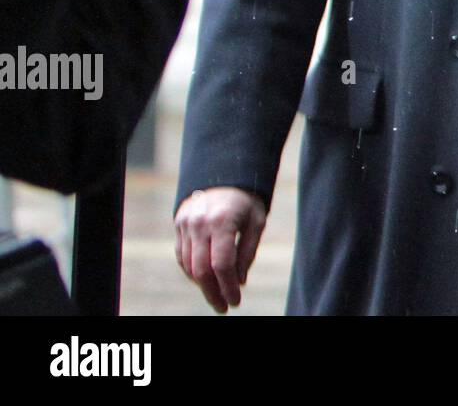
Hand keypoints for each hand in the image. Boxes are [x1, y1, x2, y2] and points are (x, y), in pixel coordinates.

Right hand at [174, 186, 267, 312]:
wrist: (224, 173)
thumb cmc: (246, 200)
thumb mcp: (256, 222)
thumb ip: (247, 252)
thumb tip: (239, 282)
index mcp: (223, 221)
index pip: (222, 264)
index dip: (228, 287)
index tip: (235, 301)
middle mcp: (200, 223)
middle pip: (201, 270)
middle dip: (212, 292)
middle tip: (223, 307)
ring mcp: (186, 224)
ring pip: (188, 265)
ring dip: (202, 284)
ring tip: (217, 293)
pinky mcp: (178, 225)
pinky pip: (182, 256)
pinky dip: (192, 271)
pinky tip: (205, 279)